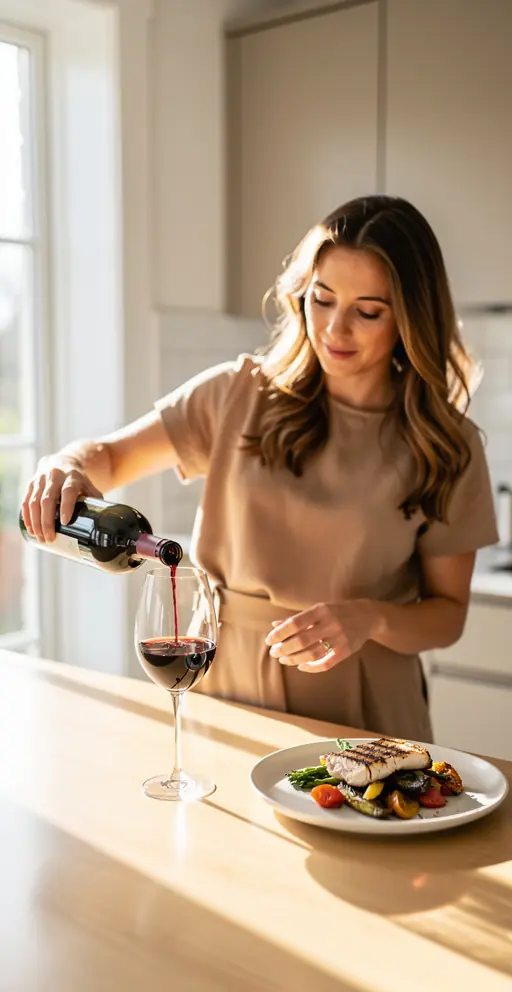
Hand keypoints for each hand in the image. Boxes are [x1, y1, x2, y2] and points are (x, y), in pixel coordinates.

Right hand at [22, 456, 102, 542]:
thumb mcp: (89, 486)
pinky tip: (30, 528)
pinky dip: (27, 516)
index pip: (68, 491)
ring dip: (36, 522)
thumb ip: (95, 501)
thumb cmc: (78, 480)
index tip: (65, 522)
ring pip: (34, 501)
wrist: (62, 461)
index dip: (66, 506)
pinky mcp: (31, 483)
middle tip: (50, 538)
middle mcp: (55, 475)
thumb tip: (104, 523)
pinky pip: (26, 501)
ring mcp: (40, 479)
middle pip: (48, 499)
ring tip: (41, 537)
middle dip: (47, 521)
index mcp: (73, 476)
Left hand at [265, 600, 379, 673]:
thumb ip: (297, 618)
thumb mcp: (318, 609)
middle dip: (284, 648)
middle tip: (274, 653)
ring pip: (312, 653)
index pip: (295, 623)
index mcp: (321, 610)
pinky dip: (312, 667)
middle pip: (302, 640)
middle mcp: (330, 623)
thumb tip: (274, 625)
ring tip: (284, 660)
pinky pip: (326, 663)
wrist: (368, 616)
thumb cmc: (337, 611)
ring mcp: (340, 638)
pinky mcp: (346, 650)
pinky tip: (301, 666)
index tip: (269, 640)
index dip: (279, 633)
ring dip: (295, 659)